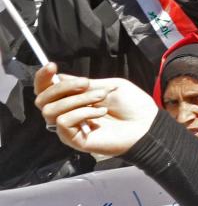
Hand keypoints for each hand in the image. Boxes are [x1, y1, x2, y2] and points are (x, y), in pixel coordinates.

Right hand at [34, 63, 157, 157]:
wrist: (147, 124)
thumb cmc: (132, 105)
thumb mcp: (109, 86)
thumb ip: (84, 83)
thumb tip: (60, 77)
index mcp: (74, 98)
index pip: (46, 89)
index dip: (43, 77)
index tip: (52, 65)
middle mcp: (68, 112)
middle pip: (42, 99)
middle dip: (62, 87)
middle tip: (86, 84)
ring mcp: (70, 127)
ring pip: (51, 110)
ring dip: (77, 100)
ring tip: (101, 99)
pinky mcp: (74, 140)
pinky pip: (63, 122)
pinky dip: (82, 113)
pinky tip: (101, 113)